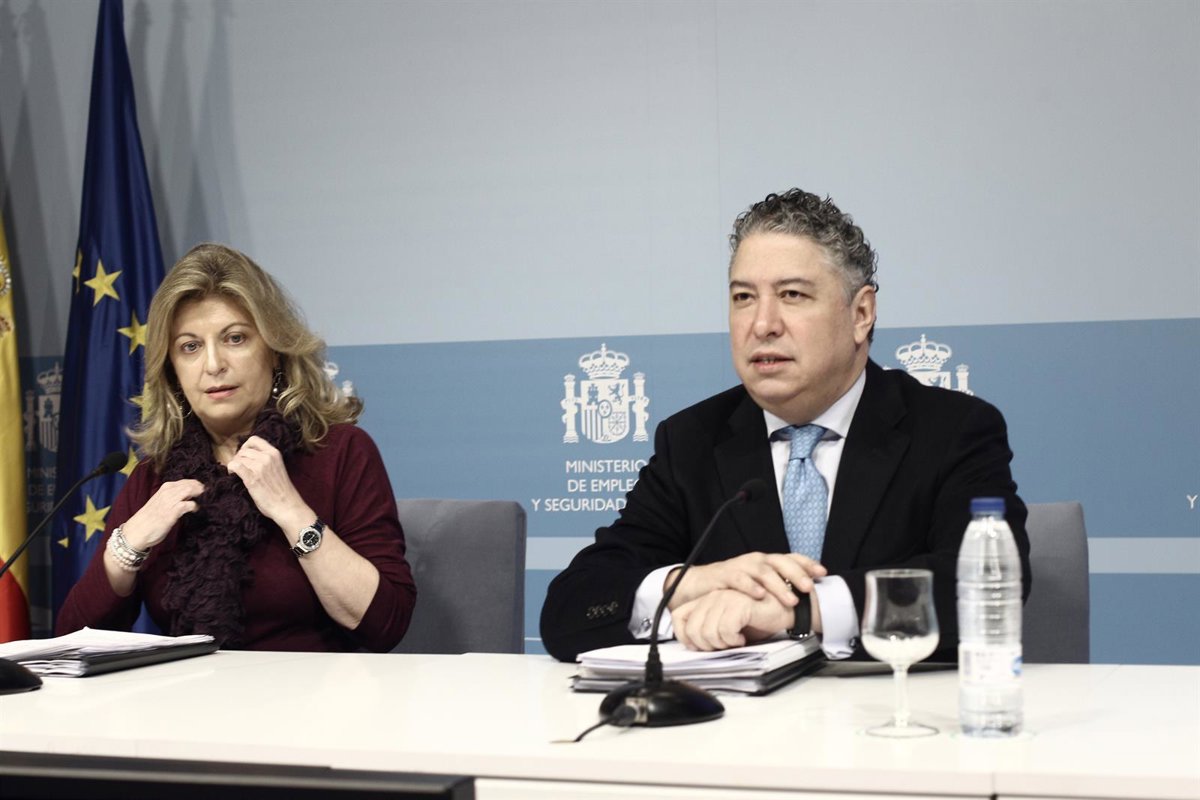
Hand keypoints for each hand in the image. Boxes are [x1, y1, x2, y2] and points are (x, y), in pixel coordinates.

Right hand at [121, 479, 204, 549]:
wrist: (136, 531)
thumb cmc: (149, 519)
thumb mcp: (161, 503)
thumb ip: (174, 498)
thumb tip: (189, 497)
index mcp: (165, 488)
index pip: (186, 481)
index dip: (197, 485)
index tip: (205, 490)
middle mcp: (167, 492)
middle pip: (191, 484)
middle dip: (201, 489)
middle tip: (209, 495)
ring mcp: (170, 501)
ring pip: (190, 491)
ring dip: (200, 495)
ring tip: (205, 500)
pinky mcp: (172, 512)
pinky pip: (189, 504)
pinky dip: (194, 506)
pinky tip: (196, 510)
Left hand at [226, 436, 310, 529]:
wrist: (287, 505)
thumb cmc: (282, 490)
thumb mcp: (278, 467)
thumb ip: (267, 459)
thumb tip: (249, 457)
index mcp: (274, 453)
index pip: (254, 439)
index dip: (245, 446)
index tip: (245, 456)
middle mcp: (267, 457)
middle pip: (244, 450)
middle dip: (238, 457)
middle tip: (240, 468)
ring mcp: (259, 467)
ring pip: (238, 458)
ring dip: (235, 464)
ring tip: (237, 473)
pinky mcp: (251, 478)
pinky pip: (235, 466)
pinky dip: (231, 469)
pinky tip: (233, 474)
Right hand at [666, 551, 825, 610]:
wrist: (699, 583)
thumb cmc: (732, 587)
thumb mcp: (757, 586)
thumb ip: (776, 588)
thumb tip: (804, 599)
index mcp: (767, 562)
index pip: (790, 558)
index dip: (807, 563)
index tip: (823, 572)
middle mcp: (756, 561)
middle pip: (780, 562)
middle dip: (797, 574)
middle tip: (809, 588)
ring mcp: (741, 566)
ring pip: (764, 571)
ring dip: (779, 584)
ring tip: (791, 599)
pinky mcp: (725, 574)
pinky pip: (739, 578)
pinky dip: (751, 586)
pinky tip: (760, 595)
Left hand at [672, 589, 792, 650]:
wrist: (786, 611)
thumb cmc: (759, 620)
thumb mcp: (728, 626)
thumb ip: (711, 629)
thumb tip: (694, 645)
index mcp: (707, 600)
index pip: (679, 617)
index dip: (685, 636)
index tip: (699, 647)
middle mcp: (713, 597)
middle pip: (693, 629)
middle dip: (707, 645)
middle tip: (724, 646)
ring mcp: (725, 598)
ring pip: (708, 632)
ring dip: (722, 644)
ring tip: (735, 641)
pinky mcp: (738, 604)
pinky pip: (725, 630)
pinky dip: (733, 640)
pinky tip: (743, 637)